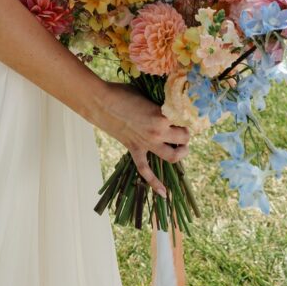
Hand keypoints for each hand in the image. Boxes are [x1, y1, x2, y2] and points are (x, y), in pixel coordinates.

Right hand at [91, 80, 190, 198]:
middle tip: (183, 127)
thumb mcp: (145, 94)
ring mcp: (146, 143)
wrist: (100, 102)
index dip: (186, 116)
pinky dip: (155, 183)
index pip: (184, 119)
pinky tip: (164, 193)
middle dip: (186, 133)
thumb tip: (167, 104)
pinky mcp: (135, 149)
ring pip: (172, 156)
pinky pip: (145, 170)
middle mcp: (158, 132)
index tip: (186, 113)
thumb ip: (157, 102)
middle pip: (184, 138)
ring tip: (181, 148)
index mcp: (161, 115)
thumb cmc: (122, 92)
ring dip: (181, 153)